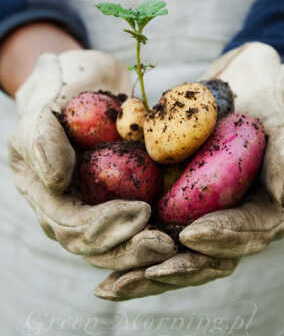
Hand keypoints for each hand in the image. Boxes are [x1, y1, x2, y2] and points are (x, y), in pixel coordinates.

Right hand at [8, 51, 173, 261]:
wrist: (86, 83)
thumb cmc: (61, 91)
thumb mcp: (43, 106)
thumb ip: (43, 140)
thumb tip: (57, 182)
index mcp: (48, 196)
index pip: (72, 226)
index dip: (105, 225)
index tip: (141, 212)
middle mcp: (73, 212)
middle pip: (99, 248)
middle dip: (132, 249)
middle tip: (167, 245)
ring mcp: (100, 210)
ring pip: (122, 247)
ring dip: (149, 252)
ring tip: (179, 246)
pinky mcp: (127, 202)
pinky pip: (144, 228)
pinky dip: (163, 234)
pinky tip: (189, 236)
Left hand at [94, 43, 283, 299]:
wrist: (239, 81)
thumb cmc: (265, 92)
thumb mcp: (280, 111)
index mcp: (273, 204)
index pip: (253, 230)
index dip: (225, 236)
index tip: (191, 233)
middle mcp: (244, 219)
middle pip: (216, 256)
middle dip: (181, 267)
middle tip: (146, 270)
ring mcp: (214, 219)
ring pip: (185, 258)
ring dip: (152, 273)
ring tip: (114, 286)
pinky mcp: (187, 214)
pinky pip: (162, 242)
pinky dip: (137, 257)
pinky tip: (108, 275)